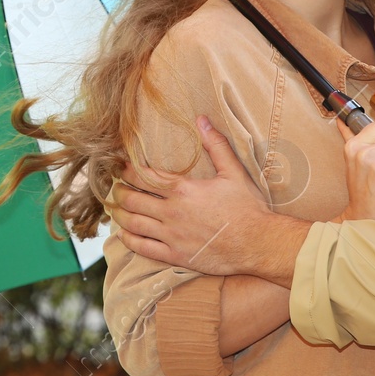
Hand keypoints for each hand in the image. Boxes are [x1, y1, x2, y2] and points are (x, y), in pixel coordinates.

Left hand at [111, 115, 305, 282]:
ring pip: (133, 224)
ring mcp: (172, 236)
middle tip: (114, 187)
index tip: (119, 167)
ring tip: (115, 209)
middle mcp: (172, 212)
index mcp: (183, 189)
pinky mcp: (176, 255)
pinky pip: (144, 248)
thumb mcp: (234, 172)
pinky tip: (124, 235)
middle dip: (119, 192)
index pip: (144, 176)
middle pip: (133, 200)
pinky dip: (129, 241)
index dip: (126, 170)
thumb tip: (202, 119)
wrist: (259, 243)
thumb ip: (216, 145)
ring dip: (120, 215)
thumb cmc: (248, 208)